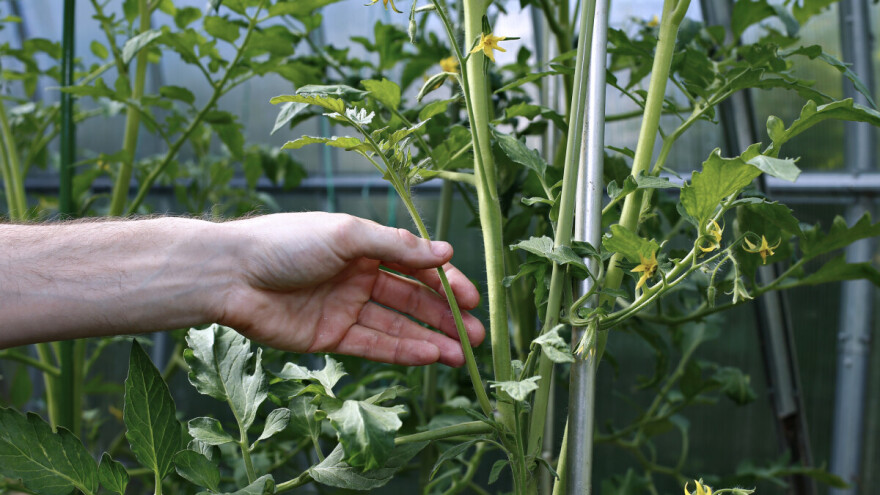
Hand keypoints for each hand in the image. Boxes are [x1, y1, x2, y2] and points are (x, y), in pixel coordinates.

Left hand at [215, 212, 484, 366]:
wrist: (230, 275)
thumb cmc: (285, 243)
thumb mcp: (347, 235)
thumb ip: (398, 247)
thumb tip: (446, 254)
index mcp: (365, 246)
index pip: (416, 266)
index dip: (446, 283)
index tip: (471, 301)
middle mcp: (359, 277)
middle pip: (412, 300)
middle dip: (446, 317)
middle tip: (477, 336)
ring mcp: (346, 308)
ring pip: (398, 327)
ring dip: (430, 340)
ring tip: (462, 355)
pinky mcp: (330, 338)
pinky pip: (374, 346)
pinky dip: (402, 352)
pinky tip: (430, 356)